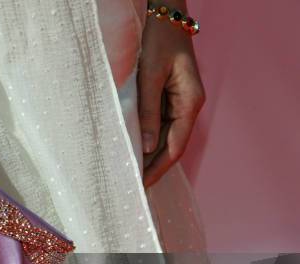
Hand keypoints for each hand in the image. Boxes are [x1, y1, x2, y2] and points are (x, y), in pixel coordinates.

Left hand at [139, 1, 204, 186]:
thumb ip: (149, 111)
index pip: (175, 145)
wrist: (164, 16)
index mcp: (190, 102)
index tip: (143, 184)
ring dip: (150, 157)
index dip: (159, 167)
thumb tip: (148, 146)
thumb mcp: (150, 76)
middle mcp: (188, 106)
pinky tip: (136, 151)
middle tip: (134, 187)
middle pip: (171, 145)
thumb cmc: (158, 41)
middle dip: (154, 167)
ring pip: (165, 137)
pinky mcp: (168, 98)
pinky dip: (148, 140)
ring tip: (132, 175)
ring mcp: (179, 103)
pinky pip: (159, 125)